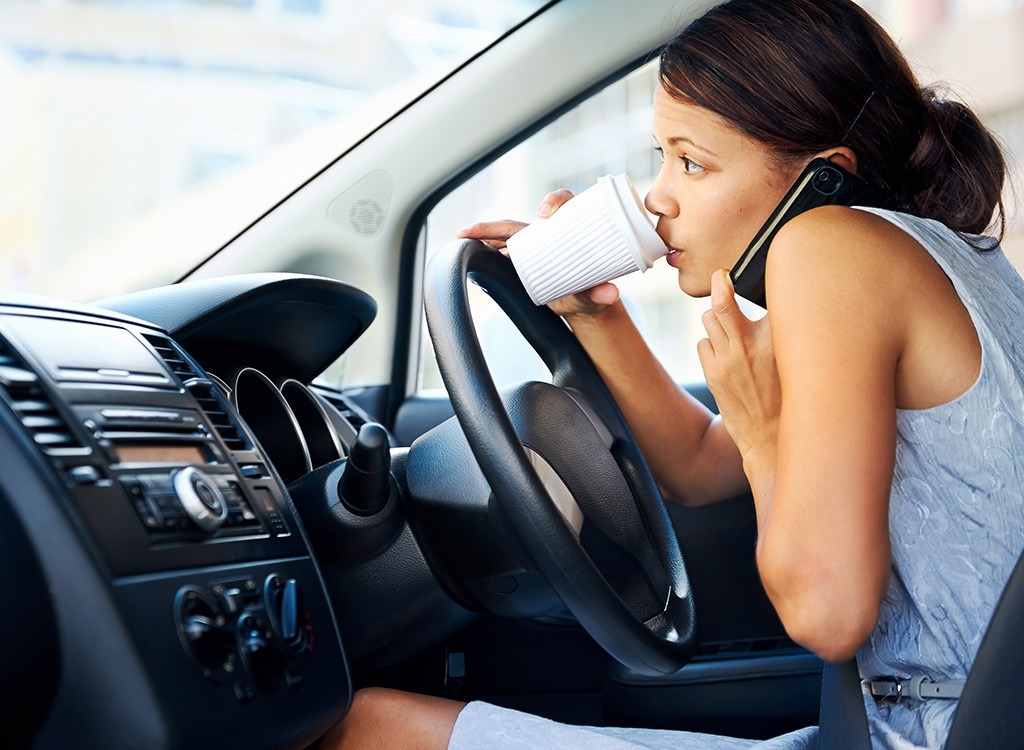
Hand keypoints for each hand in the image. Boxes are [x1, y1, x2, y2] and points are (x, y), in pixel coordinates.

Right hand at [455, 189, 619, 318]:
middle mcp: (546, 234)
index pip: (563, 203)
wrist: (582, 303)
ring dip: (481, 234)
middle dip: (495, 224)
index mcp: (569, 230)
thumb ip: (601, 294)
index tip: (545, 214)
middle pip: (519, 221)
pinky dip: (482, 246)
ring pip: (502, 234)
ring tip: (463, 236)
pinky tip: (464, 246)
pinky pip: (498, 249)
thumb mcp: (595, 295)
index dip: (554, 201)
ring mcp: (529, 247)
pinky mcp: (518, 260)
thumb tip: (610, 293)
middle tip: (478, 230)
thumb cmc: (591, 292)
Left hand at [697, 270, 779, 457]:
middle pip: (721, 300)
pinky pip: (702, 343)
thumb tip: (781, 299)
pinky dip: (711, 344)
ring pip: (708, 319)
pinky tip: (725, 354)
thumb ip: (785, 330)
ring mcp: (727, 360)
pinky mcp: (712, 373)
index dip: (761, 279)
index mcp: (778, 339)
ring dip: (717, 318)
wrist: (772, 438)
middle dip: (719, 282)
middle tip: (722, 275)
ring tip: (730, 328)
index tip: (764, 269)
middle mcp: (749, 346)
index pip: (767, 295)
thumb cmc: (790, 396)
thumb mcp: (797, 358)